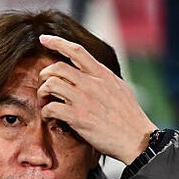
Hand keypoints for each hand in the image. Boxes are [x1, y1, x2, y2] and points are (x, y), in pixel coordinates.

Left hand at [38, 34, 157, 164]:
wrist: (136, 139)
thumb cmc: (129, 117)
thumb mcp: (121, 89)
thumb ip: (105, 78)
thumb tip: (94, 72)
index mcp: (102, 74)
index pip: (77, 51)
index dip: (57, 42)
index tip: (43, 39)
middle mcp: (92, 83)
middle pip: (57, 67)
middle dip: (45, 74)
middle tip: (44, 85)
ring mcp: (84, 99)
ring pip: (51, 84)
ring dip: (42, 92)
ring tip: (45, 101)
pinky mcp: (78, 117)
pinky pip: (51, 107)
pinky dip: (45, 111)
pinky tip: (49, 116)